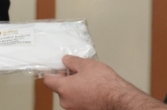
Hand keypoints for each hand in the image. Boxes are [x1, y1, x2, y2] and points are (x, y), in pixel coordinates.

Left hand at [42, 56, 166, 109]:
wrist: (119, 99)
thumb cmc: (105, 84)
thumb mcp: (86, 64)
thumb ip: (72, 61)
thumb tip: (66, 60)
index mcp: (63, 88)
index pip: (47, 80)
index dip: (50, 71)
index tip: (54, 66)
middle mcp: (66, 101)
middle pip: (59, 87)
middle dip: (65, 77)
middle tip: (75, 69)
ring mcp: (75, 108)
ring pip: (69, 94)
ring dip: (74, 85)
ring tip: (87, 77)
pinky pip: (77, 99)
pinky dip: (81, 92)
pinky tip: (92, 86)